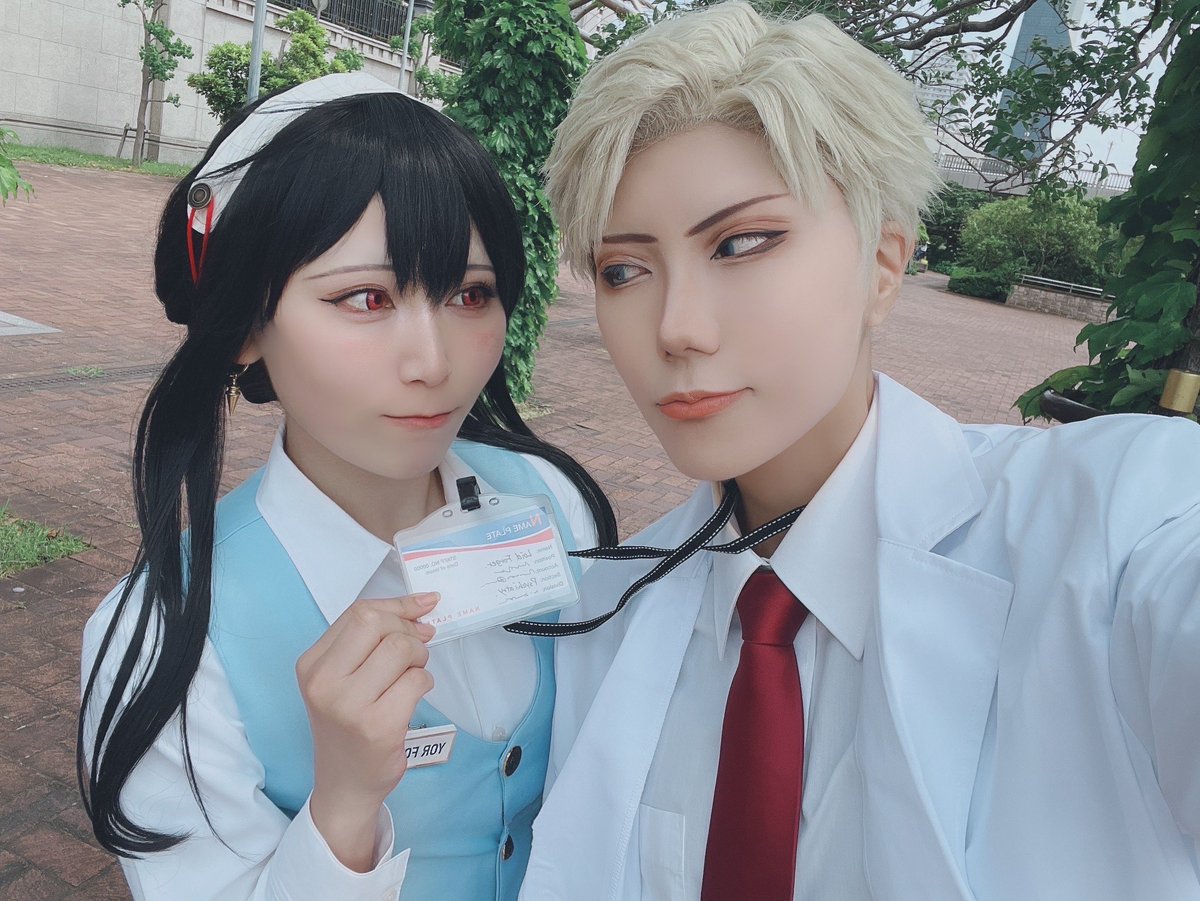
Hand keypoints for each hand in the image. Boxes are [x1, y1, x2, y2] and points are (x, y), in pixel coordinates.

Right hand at [296, 593, 438, 870]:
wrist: (344, 785)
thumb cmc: (348, 726)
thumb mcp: (344, 678)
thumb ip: (372, 641)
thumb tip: (422, 608)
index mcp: (311, 665)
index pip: (359, 613)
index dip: (398, 605)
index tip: (424, 606)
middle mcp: (324, 682)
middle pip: (379, 624)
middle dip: (408, 632)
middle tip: (415, 651)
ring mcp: (349, 705)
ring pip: (401, 650)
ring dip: (419, 658)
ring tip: (412, 675)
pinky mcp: (378, 726)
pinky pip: (416, 681)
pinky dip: (424, 682)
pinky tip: (412, 697)